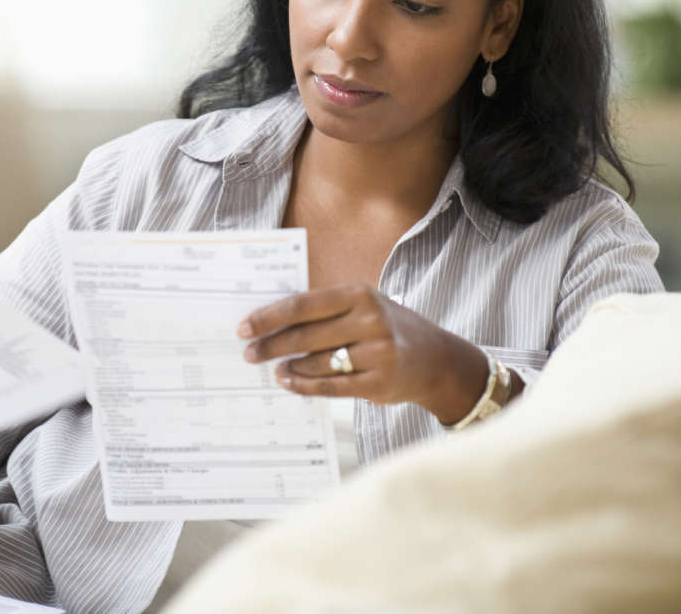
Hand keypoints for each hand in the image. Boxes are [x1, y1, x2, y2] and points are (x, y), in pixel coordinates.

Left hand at [237, 283, 483, 411]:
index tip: (244, 327)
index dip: (269, 317)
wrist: (436, 360)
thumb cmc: (386, 329)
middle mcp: (369, 320)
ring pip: (316, 362)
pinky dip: (305, 386)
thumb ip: (325, 311)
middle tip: (248, 354)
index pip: (303, 304)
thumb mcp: (363, 307)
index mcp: (359, 294)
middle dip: (271, 345)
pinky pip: (331, 386)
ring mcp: (377, 352)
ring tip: (272, 370)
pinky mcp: (379, 382)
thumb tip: (271, 323)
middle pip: (305, 334)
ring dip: (288, 367)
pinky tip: (289, 383)